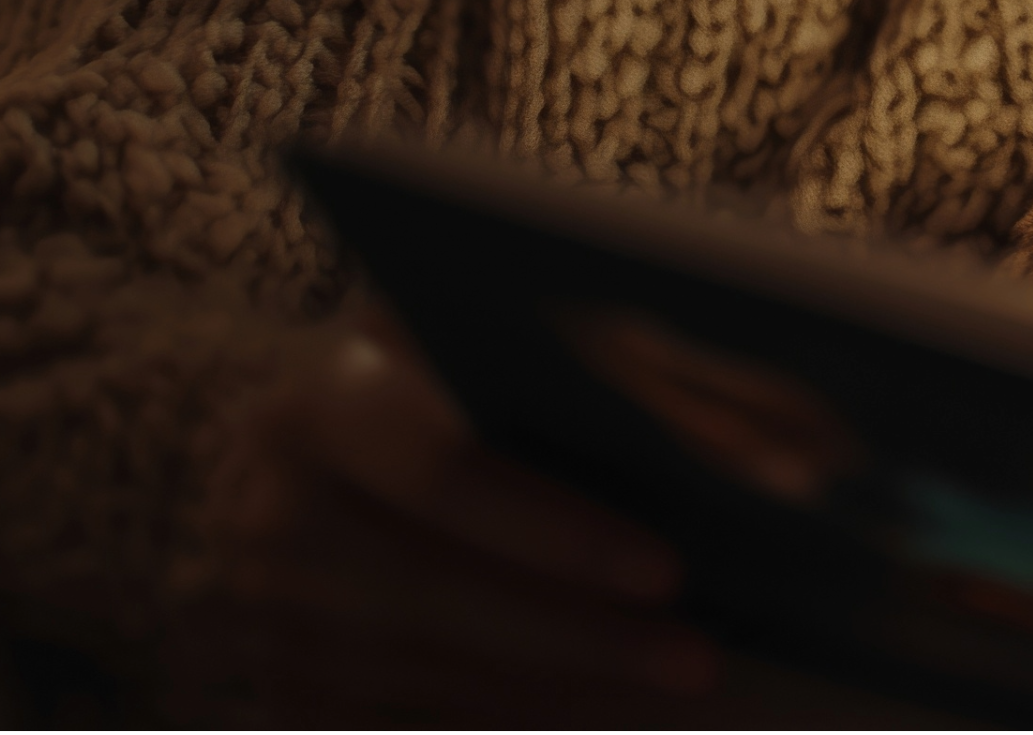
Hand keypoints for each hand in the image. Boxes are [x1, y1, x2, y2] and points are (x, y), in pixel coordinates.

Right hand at [174, 314, 723, 722]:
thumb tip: (783, 452)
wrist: (249, 456)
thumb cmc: (415, 376)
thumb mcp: (483, 337)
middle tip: (699, 662)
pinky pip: (411, 728)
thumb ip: (620, 373)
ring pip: (430, 680)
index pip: (445, 473)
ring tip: (684, 703)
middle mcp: (275, 513)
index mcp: (325, 400)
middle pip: (439, 597)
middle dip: (579, 639)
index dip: (556, 531)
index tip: (667, 568)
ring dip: (566, 703)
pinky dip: (515, 731)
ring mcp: (266, 619)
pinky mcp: (282, 695)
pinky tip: (605, 724)